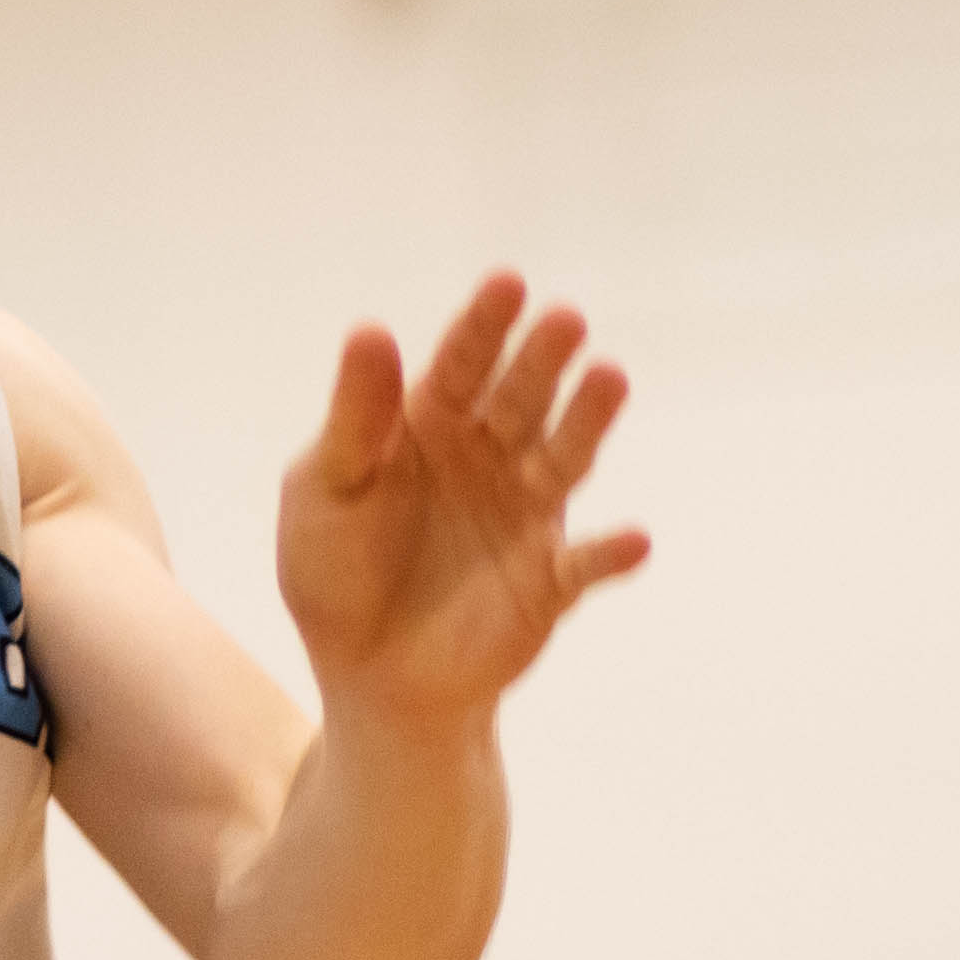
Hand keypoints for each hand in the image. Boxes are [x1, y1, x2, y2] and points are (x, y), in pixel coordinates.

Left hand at [278, 273, 647, 734]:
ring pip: (565, 458)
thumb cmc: (336, 575)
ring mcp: (527, 515)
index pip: (462, 363)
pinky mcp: (549, 582)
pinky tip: (635, 540)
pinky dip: (610, 555)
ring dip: (589, 421)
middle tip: (564, 319)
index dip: (484, 325)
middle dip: (542, 358)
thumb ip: (354, 420)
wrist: (369, 676)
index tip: (508, 283)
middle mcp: (491, 456)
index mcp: (431, 424)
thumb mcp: (325, 491)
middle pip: (522, 397)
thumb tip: (370, 329)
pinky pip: (585, 565)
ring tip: (610, 378)